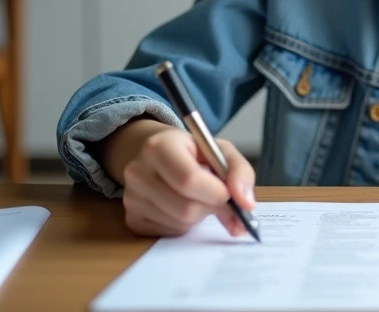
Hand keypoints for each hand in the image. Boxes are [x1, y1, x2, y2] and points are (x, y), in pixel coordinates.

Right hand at [119, 126, 256, 236]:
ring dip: (200, 216)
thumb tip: (247, 204)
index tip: (230, 195)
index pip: (188, 178)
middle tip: (221, 199)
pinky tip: (184, 206)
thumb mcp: (220, 150)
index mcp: (159, 146)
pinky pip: (169, 233)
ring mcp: (131, 198)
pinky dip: (186, 225)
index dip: (215, 193)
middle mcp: (137, 171)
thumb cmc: (193, 153)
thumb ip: (240, 172)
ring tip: (200, 198)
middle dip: (211, 207)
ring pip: (180, 222)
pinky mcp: (133, 219)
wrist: (159, 156)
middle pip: (185, 207)